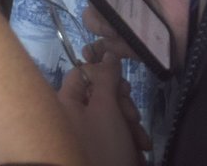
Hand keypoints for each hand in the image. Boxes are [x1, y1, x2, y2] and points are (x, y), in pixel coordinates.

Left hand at [57, 48, 147, 165]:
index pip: (82, 73)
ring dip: (130, 127)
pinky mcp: (96, 151)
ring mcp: (83, 136)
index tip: (124, 86)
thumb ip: (107, 77)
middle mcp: (70, 116)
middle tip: (134, 118)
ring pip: (110, 117)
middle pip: (100, 95)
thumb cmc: (102, 147)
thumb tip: (108, 53)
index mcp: (65, 101)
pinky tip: (139, 153)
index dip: (104, 75)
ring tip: (141, 144)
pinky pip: (112, 137)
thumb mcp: (106, 108)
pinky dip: (127, 142)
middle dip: (124, 106)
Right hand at [82, 0, 191, 67]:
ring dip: (100, 27)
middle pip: (95, 7)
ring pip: (100, 28)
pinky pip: (116, 49)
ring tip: (114, 28)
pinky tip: (118, 42)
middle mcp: (125, 3)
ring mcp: (131, 27)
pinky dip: (111, 48)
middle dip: (93, 9)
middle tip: (104, 11)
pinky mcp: (138, 47)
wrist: (206, 17)